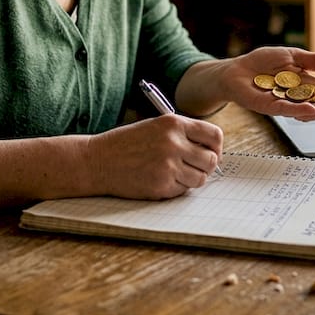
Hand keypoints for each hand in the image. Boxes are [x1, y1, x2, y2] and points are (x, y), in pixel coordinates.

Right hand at [85, 115, 222, 198]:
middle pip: (211, 160)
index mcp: (174, 123)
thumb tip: (212, 150)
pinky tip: (159, 179)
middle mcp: (174, 142)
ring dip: (191, 178)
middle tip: (193, 167)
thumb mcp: (156, 127)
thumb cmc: (127, 144)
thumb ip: (183, 134)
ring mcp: (168, 165)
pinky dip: (176, 188)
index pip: (215, 135)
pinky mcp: (161, 185)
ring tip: (174, 173)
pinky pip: (183, 190)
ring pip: (200, 178)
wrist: (98, 161)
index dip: (215, 147)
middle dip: (205, 166)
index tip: (209, 152)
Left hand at [179, 47, 314, 120]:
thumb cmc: (263, 64)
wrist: (235, 70)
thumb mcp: (293, 57)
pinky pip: (284, 109)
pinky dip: (296, 110)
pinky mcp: (267, 106)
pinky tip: (309, 109)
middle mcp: (297, 98)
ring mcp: (283, 103)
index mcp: (305, 86)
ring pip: (307, 110)